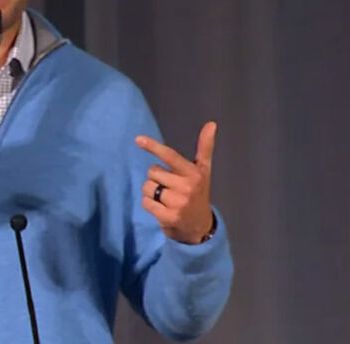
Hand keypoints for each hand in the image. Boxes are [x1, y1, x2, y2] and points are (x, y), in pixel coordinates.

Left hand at [136, 122, 216, 243]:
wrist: (200, 227)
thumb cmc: (198, 193)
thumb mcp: (203, 170)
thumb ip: (205, 147)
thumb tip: (211, 123)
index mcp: (194, 173)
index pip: (170, 156)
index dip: (154, 147)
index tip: (138, 139)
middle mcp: (187, 187)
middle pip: (152, 172)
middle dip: (156, 179)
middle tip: (170, 188)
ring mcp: (178, 203)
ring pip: (147, 187)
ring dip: (151, 193)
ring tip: (166, 200)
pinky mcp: (168, 217)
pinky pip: (146, 202)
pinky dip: (149, 205)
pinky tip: (161, 209)